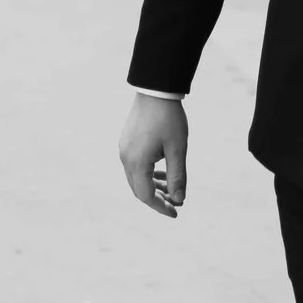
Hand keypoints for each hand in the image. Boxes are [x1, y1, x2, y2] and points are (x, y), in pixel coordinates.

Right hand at [118, 94, 189, 218]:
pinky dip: (148, 174)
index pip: (146, 196)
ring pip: (136, 178)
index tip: (176, 212)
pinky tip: (162, 172)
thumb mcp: (178, 150)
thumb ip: (177, 177)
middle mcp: (126, 158)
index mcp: (137, 163)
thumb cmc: (169, 119)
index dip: (161, 207)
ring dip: (153, 186)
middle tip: (176, 202)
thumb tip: (179, 200)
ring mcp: (124, 150)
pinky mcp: (126, 142)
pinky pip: (135, 166)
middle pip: (139, 189)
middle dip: (157, 198)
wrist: (155, 90)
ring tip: (172, 188)